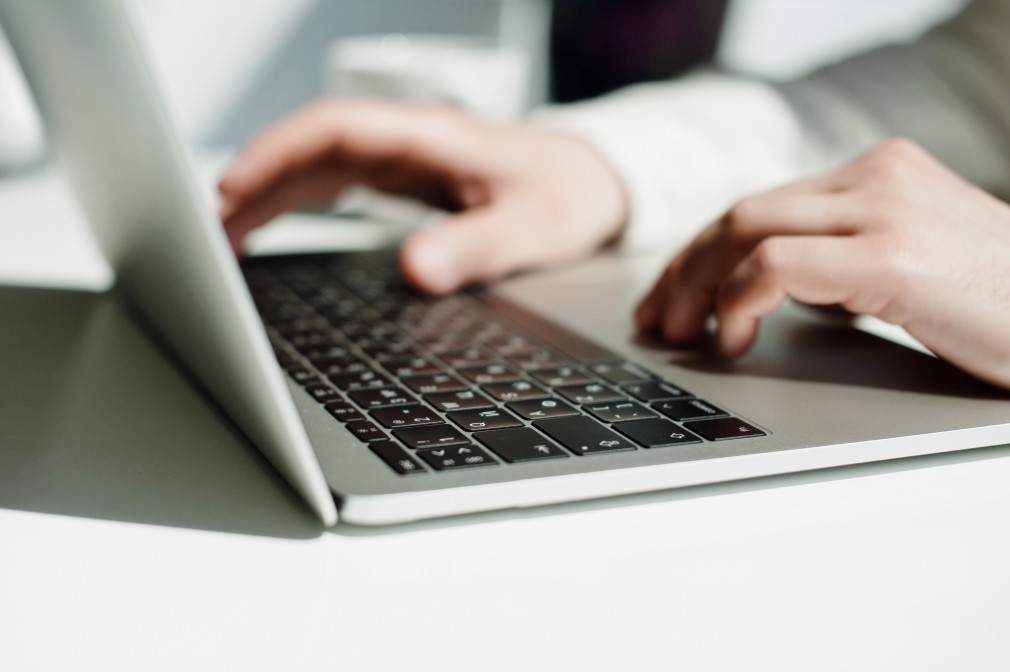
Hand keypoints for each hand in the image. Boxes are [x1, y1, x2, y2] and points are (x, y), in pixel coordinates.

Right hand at [219, 100, 627, 293]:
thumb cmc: (568, 196)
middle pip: (312, 146)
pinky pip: (335, 182)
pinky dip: (296, 202)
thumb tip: (415, 271)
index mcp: (431, 137)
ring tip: (223, 237)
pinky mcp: (406, 180)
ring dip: (269, 194)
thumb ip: (475, 248)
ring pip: (318, 164)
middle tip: (207, 231)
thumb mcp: (532, 228)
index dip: (277, 154)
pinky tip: (271, 228)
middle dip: (256, 180)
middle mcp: (409, 141)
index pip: (335, 130)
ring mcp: (404, 159)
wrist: (595, 183)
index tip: (234, 189)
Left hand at [636, 139, 1009, 389]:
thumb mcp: (909, 268)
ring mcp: (885, 209)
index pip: (761, 204)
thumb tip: (767, 289)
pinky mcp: (892, 255)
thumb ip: (844, 261)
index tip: (670, 298)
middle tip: (655, 321)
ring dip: (694, 286)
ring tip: (679, 335)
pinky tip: (730, 337)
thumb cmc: (999, 308)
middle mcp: (876, 175)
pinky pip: (775, 263)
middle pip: (739, 212)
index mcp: (878, 172)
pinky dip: (737, 300)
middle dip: (682, 270)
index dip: (700, 254)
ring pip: (744, 229)